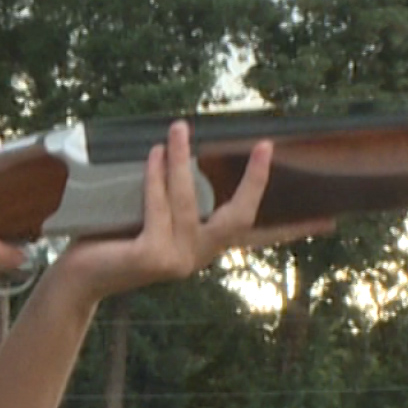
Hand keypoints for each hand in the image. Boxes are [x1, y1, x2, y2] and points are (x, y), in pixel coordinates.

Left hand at [46, 122, 332, 302]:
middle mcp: (197, 258)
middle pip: (240, 219)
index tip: (330, 221)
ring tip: (177, 128)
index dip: (292, 230)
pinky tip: (153, 154)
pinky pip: (159, 206)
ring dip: (182, 161)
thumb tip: (181, 148)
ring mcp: (177, 261)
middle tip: (268, 146)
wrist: (77, 279)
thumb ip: (173, 198)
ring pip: (191, 201)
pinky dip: (157, 177)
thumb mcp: (150, 216)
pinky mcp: (153, 256)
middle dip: (255, 182)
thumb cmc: (111, 241)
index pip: (256, 239)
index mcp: (203, 249)